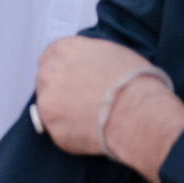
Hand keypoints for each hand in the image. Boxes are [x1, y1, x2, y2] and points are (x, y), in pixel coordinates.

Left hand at [35, 35, 183, 182]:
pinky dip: (71, 132)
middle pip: (46, 81)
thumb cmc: (134, 82)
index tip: (73, 80)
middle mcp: (49, 72)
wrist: (137, 112)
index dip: (64, 70)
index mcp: (64, 50)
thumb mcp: (113, 52)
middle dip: (61, 90)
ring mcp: (47, 100)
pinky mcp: (51, 126)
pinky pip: (59, 129)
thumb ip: (89, 57)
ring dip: (64, 112)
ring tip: (91, 118)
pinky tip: (91, 131)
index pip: (51, 57)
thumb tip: (87, 66)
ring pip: (49, 107)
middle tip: (83, 101)